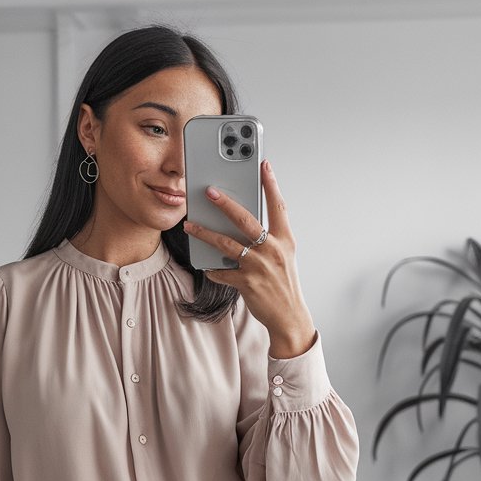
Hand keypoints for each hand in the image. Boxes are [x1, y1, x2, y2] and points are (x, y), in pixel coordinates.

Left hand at [183, 158, 315, 351]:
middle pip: (246, 220)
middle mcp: (273, 250)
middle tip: (210, 191)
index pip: (278, 206)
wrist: (289, 317)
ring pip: (227, 244)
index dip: (271, 184)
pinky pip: (222, 271)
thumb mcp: (283, 257)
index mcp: (285, 240)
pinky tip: (206, 265)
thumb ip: (267, 239)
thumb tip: (242, 224)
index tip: (263, 164)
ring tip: (190, 226)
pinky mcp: (247, 283)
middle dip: (226, 204)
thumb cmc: (284, 284)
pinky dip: (212, 268)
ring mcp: (259, 266)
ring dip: (205, 233)